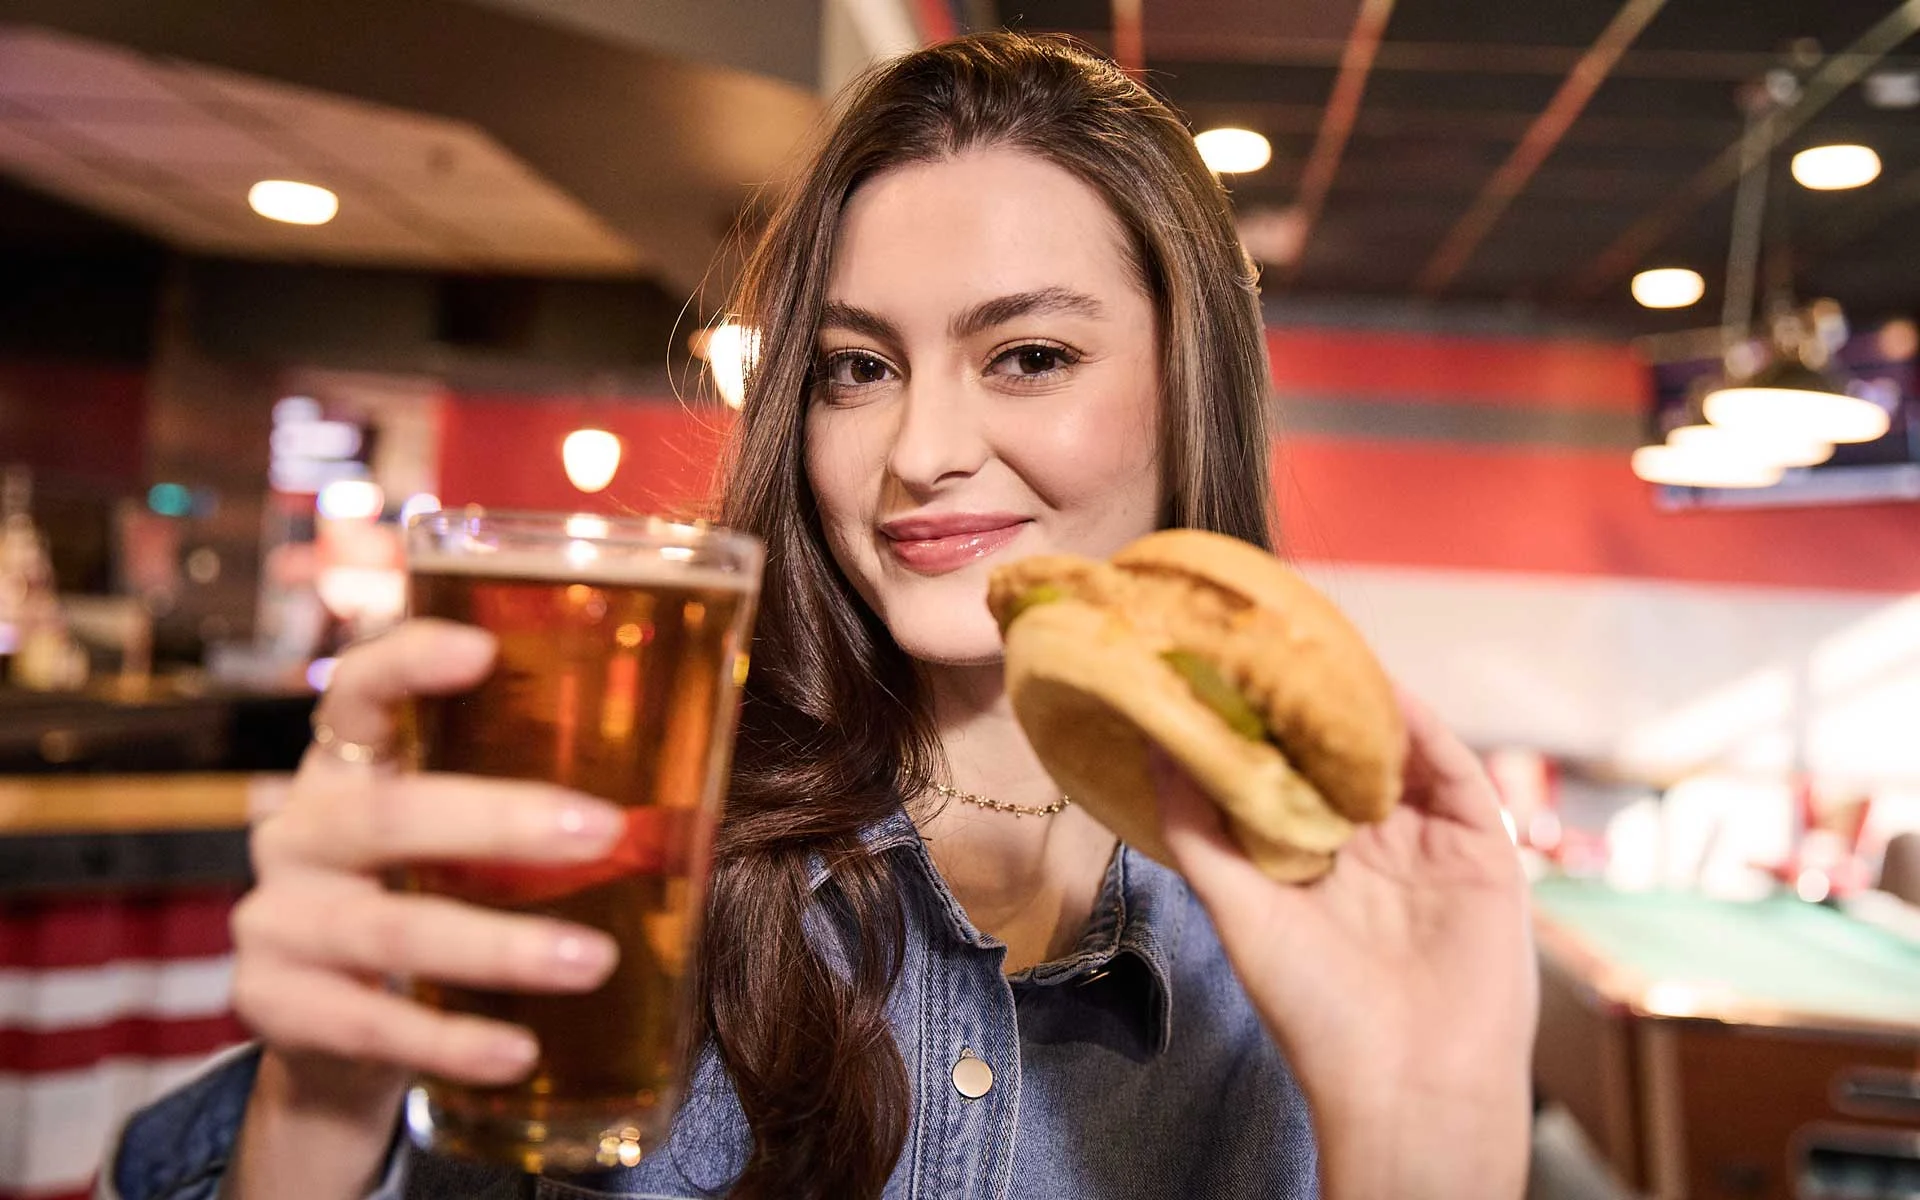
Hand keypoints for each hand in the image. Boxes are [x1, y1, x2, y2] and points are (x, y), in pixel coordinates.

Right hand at [225, 620, 626, 1197]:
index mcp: (345, 766)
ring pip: (392, 929)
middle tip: (604, 830)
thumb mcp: (451, 836)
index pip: (359, 690)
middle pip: (390, 815)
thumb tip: (695, 779)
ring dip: (501, 947)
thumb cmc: (424, 896)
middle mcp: (300, 831)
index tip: (482, 649)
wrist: (324, 1027)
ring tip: (594, 961)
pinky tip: (521, 1052)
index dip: (408, 662)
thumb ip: (520, 799)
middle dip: (501, 821)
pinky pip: (371, 1025)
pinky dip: (453, 1041)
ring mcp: (276, 921)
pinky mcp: (275, 1007)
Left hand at [1154, 687, 1535, 1199]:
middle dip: (1310, 701)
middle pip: (1338, 755)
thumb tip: (1158, 746)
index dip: (1257, 726)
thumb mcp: (1237, 909)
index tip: (1221, 668)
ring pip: (1395, 754)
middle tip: (1272, 639)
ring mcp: (1426, 847)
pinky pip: (1453, 771)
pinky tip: (1385, 692)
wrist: (1411, 1085)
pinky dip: (1422, 728)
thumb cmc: (1316, 1012)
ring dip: (1364, 704)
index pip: (1282, 776)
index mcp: (1307, 867)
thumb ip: (1198, 829)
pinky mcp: (1480, 850)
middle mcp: (1367, 851)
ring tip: (1323, 649)